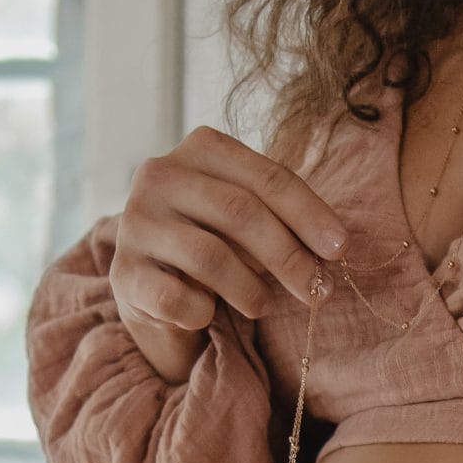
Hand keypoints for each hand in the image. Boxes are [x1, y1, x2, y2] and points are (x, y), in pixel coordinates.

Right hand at [110, 125, 349, 384]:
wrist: (156, 288)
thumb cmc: (219, 244)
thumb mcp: (253, 218)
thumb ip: (285, 219)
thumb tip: (333, 247)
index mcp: (201, 148)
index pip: (267, 177)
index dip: (309, 214)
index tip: (340, 248)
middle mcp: (160, 176)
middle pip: (240, 212)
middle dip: (288, 257)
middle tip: (319, 292)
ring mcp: (135, 222)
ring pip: (210, 256)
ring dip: (250, 290)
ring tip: (262, 305)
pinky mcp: (122, 272)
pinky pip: (177, 298)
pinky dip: (203, 312)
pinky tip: (208, 314)